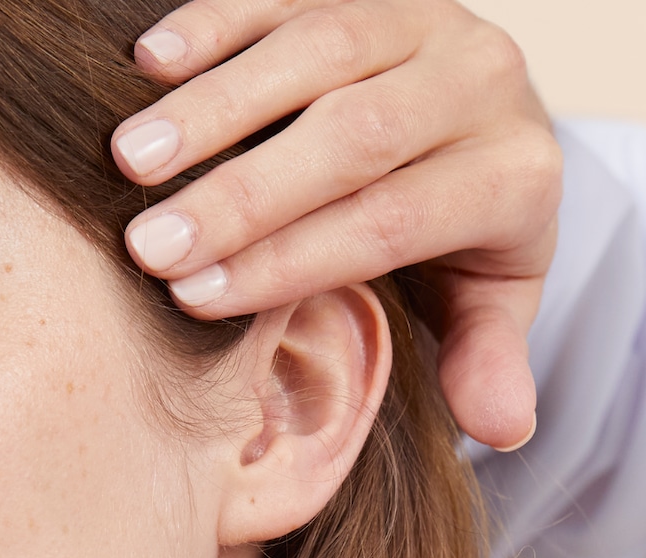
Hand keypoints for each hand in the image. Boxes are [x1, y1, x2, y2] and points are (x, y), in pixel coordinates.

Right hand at [110, 0, 560, 449]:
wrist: (491, 117)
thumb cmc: (469, 236)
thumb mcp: (490, 303)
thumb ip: (488, 359)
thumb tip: (502, 429)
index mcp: (514, 176)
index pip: (390, 222)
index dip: (290, 260)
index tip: (197, 299)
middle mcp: (483, 80)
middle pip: (353, 137)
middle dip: (242, 195)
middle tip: (151, 244)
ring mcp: (425, 17)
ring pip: (317, 50)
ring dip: (213, 107)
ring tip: (131, 162)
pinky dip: (215, 21)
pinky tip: (147, 62)